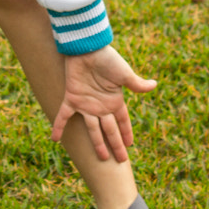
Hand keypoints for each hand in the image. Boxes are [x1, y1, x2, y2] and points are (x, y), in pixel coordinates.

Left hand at [50, 44, 156, 162]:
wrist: (87, 48)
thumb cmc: (107, 59)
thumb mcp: (124, 73)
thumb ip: (136, 84)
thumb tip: (155, 85)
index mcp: (114, 101)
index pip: (122, 122)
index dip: (126, 134)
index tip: (130, 146)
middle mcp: (101, 106)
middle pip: (109, 130)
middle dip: (115, 145)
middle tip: (120, 161)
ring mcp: (86, 104)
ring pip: (92, 129)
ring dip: (96, 144)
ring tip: (101, 159)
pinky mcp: (71, 98)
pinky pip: (63, 116)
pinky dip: (58, 127)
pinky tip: (54, 139)